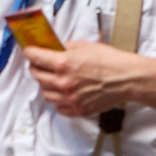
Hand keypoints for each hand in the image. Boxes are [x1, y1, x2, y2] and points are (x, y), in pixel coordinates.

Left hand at [19, 40, 142, 117]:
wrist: (127, 78)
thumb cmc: (110, 61)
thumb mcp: (85, 46)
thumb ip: (66, 47)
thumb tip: (54, 48)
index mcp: (63, 64)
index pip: (35, 57)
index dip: (29, 52)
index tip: (29, 51)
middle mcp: (63, 82)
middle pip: (37, 76)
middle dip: (35, 68)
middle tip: (38, 64)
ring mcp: (69, 98)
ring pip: (45, 94)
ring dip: (45, 85)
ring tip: (51, 79)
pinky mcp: (78, 109)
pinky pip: (58, 107)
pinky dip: (58, 100)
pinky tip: (63, 93)